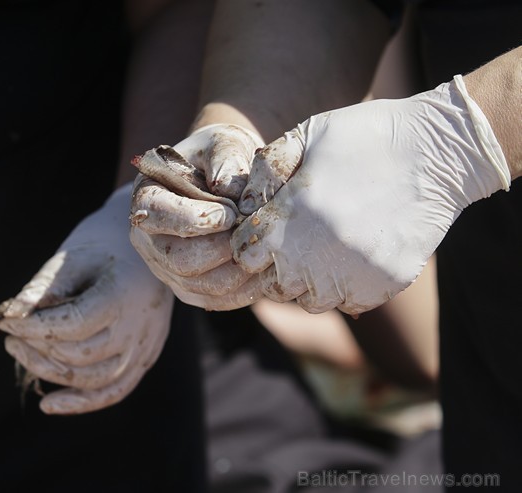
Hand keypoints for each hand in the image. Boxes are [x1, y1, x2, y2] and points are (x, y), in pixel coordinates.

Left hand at [0, 184, 173, 413]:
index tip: (4, 320)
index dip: (32, 328)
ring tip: (22, 354)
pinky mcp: (146, 357)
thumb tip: (7, 317)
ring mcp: (146, 347)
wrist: (150, 244)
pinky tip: (49, 404)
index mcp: (122, 296)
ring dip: (51, 373)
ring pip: (94, 380)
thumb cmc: (105, 244)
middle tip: (10, 335)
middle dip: (36, 349)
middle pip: (80, 357)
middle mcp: (138, 328)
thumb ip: (42, 290)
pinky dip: (81, 402)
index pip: (71, 326)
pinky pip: (114, 391)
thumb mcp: (73, 258)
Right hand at [129, 124, 265, 309]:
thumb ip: (225, 159)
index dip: (195, 219)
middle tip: (253, 234)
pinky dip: (244, 292)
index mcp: (146, 198)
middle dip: (222, 250)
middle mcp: (148, 239)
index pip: (158, 216)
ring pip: (199, 286)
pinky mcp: (189, 288)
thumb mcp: (222, 144)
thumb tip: (228, 191)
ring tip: (266, 252)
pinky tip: (267, 274)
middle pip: (179, 260)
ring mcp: (166, 267)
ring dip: (238, 273)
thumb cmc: (219, 157)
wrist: (223, 178)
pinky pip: (215, 300)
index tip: (231, 212)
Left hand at [233, 75, 510, 313]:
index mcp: (290, 217)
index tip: (263, 229)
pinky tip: (350, 257)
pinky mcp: (383, 286)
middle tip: (292, 242)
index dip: (249, 242)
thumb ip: (266, 172)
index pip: (244, 256)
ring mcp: (351, 275)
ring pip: (308, 300)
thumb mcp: (306, 135)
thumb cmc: (364, 137)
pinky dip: (343, 287)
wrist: (437, 151)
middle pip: (272, 285)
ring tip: (320, 251)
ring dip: (306, 282)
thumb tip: (242, 206)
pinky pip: (347, 303)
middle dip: (274, 266)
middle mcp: (316, 254)